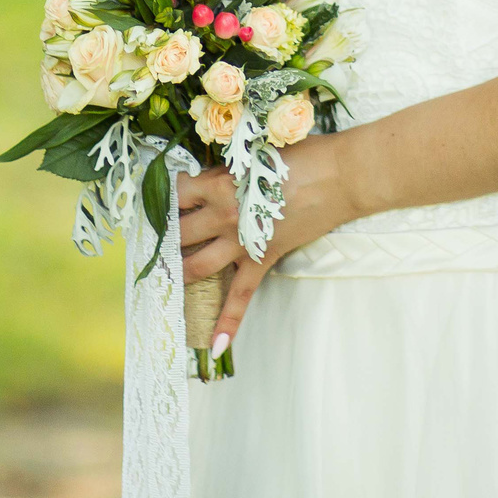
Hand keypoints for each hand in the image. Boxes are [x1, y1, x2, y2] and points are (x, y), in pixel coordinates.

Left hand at [174, 134, 356, 353]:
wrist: (339, 177)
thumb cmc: (301, 156)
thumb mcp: (255, 153)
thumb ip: (229, 169)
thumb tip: (210, 177)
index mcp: (219, 183)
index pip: (177, 193)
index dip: (167, 197)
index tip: (162, 199)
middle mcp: (223, 215)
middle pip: (180, 231)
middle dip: (167, 236)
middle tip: (158, 240)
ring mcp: (242, 242)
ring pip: (198, 265)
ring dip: (181, 272)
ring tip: (168, 276)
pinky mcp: (263, 260)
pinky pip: (241, 297)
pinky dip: (228, 321)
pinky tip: (214, 344)